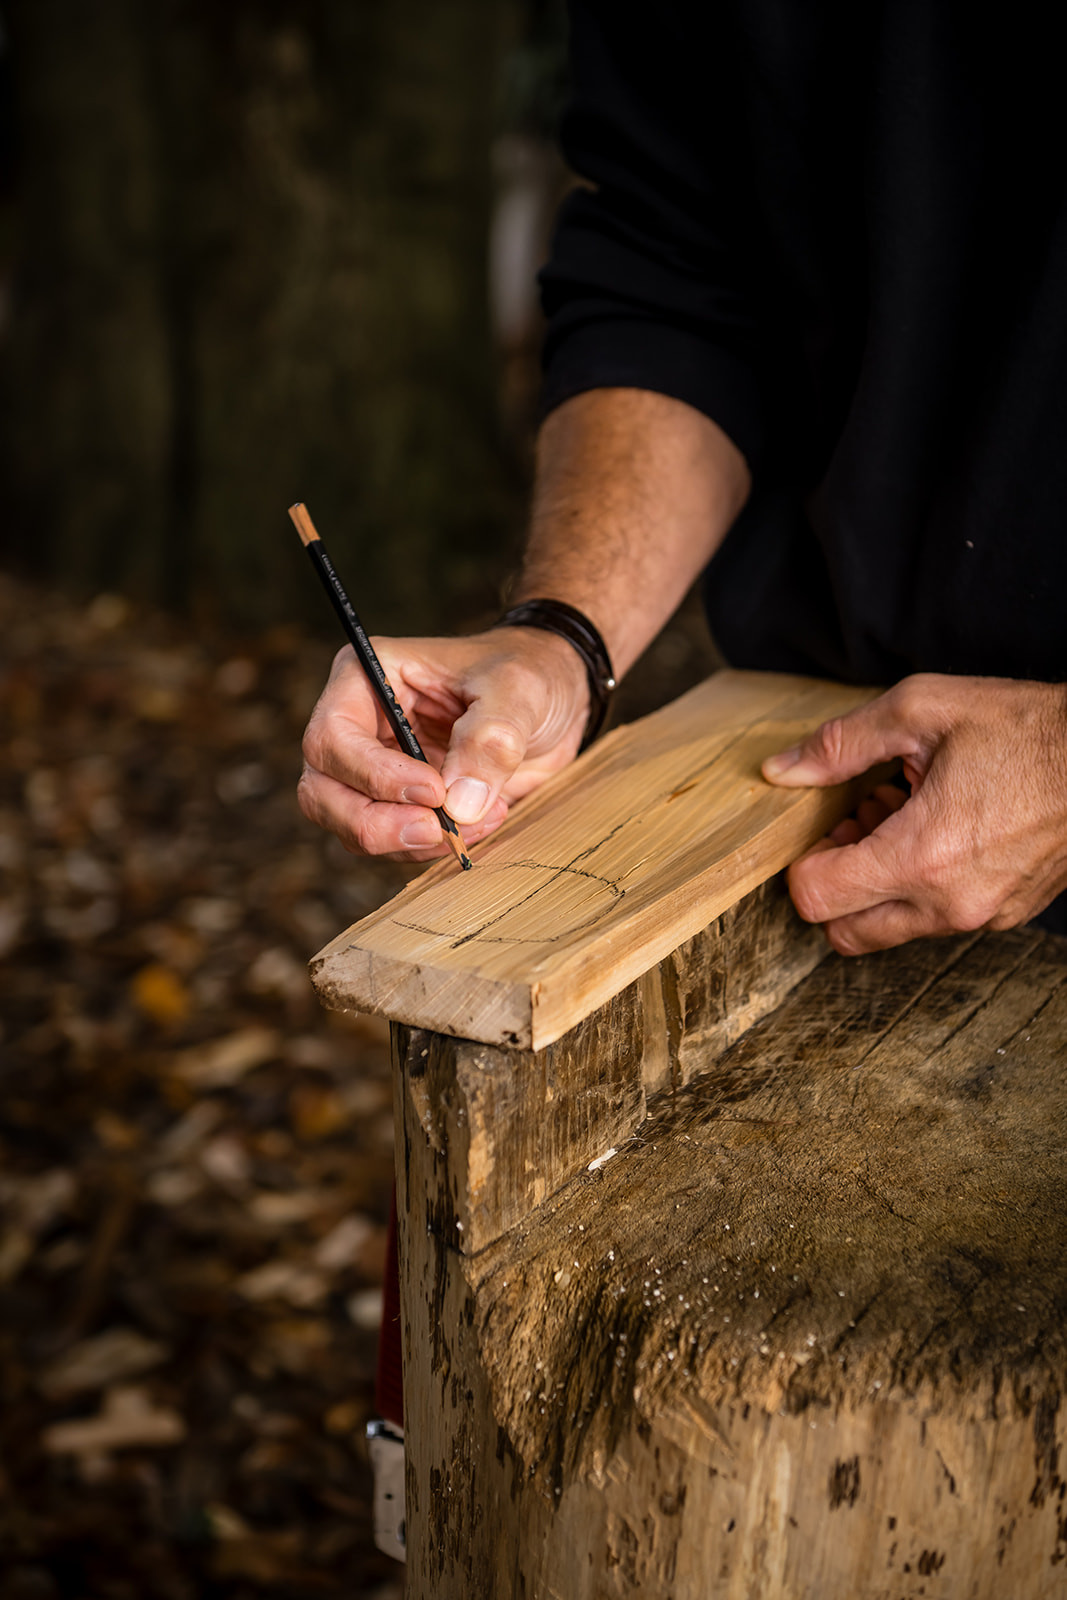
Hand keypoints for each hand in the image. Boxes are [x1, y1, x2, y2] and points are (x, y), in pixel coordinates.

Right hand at [298, 628, 588, 859]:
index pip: (333, 737)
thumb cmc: (527, 672)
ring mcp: (374, 770)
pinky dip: (432, 847)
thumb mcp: (517, 690)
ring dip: (409, 841)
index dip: (374, 774)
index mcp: (366, 678)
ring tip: (478, 820)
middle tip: (437, 830)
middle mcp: (358, 726)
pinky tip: (481, 821)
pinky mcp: (401, 804)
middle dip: (374, 823)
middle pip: (323, 792)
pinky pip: (394, 843)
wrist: (555, 697)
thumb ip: (488, 740)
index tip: (433, 791)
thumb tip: (459, 803)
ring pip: (352, 827)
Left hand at [761, 674, 1066, 954]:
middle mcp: (949, 902)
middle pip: (844, 933)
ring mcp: (981, 915)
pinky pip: (936, 918)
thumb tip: (782, 771)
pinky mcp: (1005, 914)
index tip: (821, 826)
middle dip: (832, 885)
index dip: (801, 861)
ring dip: (876, 885)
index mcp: (921, 857)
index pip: (816, 899)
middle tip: (852, 827)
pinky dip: (918, 886)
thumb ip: (842, 744)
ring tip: (898, 817)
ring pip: (891, 930)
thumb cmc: (1026, 730)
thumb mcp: (922, 711)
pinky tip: (936, 829)